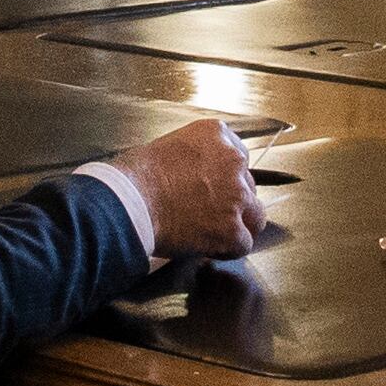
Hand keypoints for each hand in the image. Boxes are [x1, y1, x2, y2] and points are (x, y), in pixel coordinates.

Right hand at [104, 119, 264, 259]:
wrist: (130, 202)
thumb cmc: (136, 176)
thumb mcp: (167, 147)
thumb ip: (193, 157)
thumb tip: (197, 177)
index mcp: (217, 136)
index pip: (239, 157)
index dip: (225, 177)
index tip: (214, 187)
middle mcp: (233, 162)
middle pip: (248, 186)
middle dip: (230, 200)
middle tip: (206, 211)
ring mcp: (236, 197)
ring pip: (255, 215)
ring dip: (238, 224)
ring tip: (213, 231)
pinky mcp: (232, 230)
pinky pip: (243, 244)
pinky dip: (226, 249)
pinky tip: (206, 246)